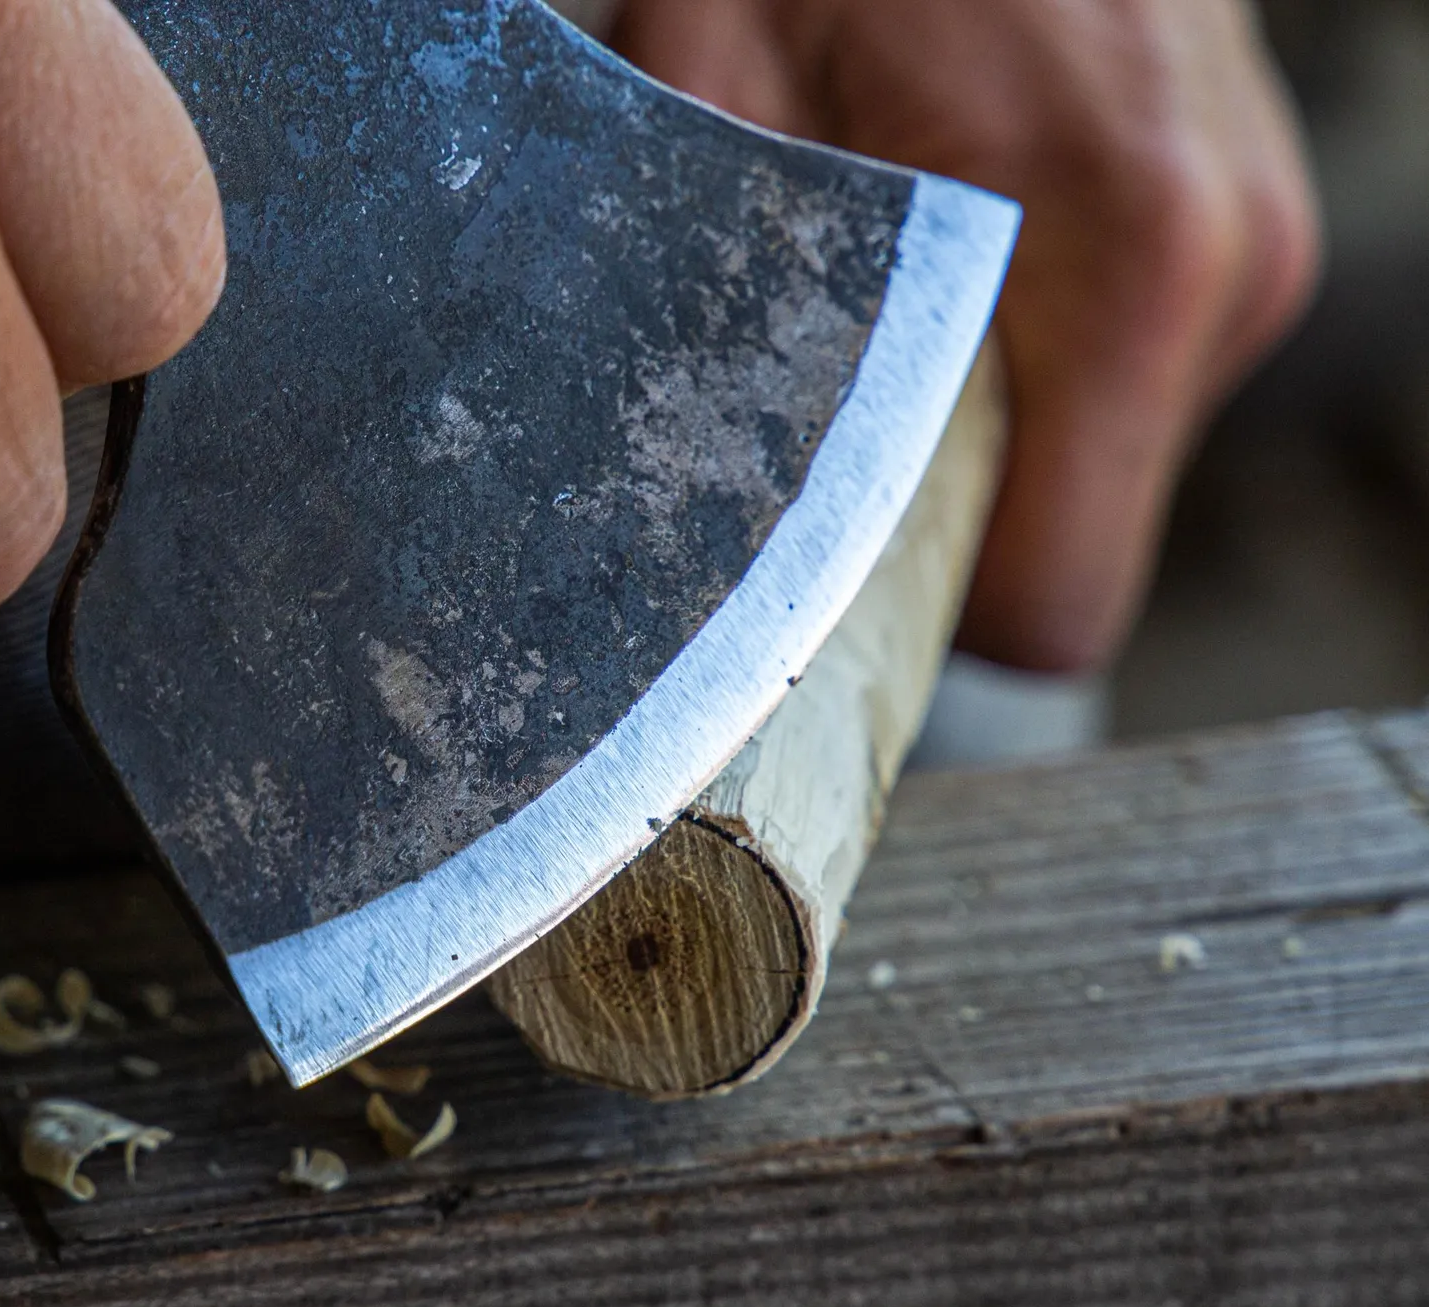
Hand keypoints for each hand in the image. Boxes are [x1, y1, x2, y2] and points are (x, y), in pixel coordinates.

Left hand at [613, 0, 1320, 670]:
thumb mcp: (722, 86)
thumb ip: (704, 294)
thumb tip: (655, 477)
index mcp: (1121, 253)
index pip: (1055, 603)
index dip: (934, 609)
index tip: (847, 553)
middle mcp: (1231, 267)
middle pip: (1074, 540)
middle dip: (951, 508)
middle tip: (850, 394)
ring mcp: (1262, 245)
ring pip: (1103, 462)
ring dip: (995, 425)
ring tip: (915, 291)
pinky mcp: (1255, 225)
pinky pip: (1131, 382)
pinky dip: (1042, 361)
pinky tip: (978, 256)